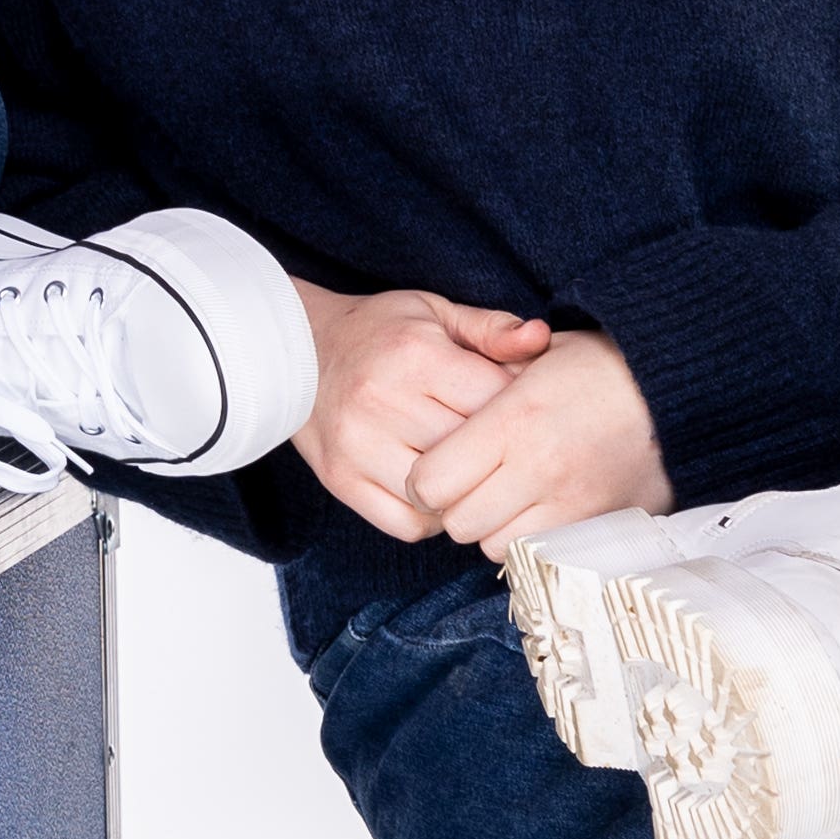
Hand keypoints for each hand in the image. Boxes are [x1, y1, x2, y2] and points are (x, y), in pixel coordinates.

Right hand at [290, 284, 554, 541]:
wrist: (297, 350)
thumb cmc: (379, 332)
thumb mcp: (435, 314)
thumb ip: (491, 329)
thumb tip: (541, 338)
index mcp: (415, 356)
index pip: (494, 404)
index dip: (517, 414)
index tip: (518, 414)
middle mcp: (382, 401)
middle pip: (470, 454)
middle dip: (493, 456)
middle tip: (497, 448)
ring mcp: (358, 446)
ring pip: (441, 497)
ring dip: (463, 492)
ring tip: (466, 471)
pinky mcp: (341, 479)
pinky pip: (407, 524)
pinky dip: (431, 517)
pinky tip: (436, 491)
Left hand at [410, 329, 673, 551]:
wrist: (678, 392)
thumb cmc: (599, 367)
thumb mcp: (535, 354)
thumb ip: (482, 380)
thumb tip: (437, 403)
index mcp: (512, 420)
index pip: (431, 481)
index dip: (424, 479)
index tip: (435, 467)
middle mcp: (537, 467)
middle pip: (458, 521)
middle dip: (454, 506)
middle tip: (467, 484)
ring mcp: (569, 503)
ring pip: (493, 545)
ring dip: (490, 527)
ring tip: (503, 496)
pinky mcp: (596, 525)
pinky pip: (538, 554)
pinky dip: (527, 540)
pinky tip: (533, 510)